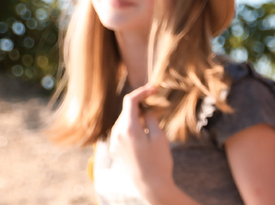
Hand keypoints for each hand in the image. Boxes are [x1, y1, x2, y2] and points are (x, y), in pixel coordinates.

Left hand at [108, 84, 176, 201]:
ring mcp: (114, 143)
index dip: (142, 91)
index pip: (130, 101)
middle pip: (126, 111)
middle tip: (156, 104)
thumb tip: (147, 112)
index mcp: (128, 128)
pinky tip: (143, 134)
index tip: (154, 88)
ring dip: (136, 117)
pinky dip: (131, 127)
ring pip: (123, 122)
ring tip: (151, 121)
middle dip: (140, 105)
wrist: (149, 186)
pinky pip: (122, 133)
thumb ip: (152, 120)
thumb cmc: (158, 162)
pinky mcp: (115, 151)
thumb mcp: (159, 137)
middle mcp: (117, 134)